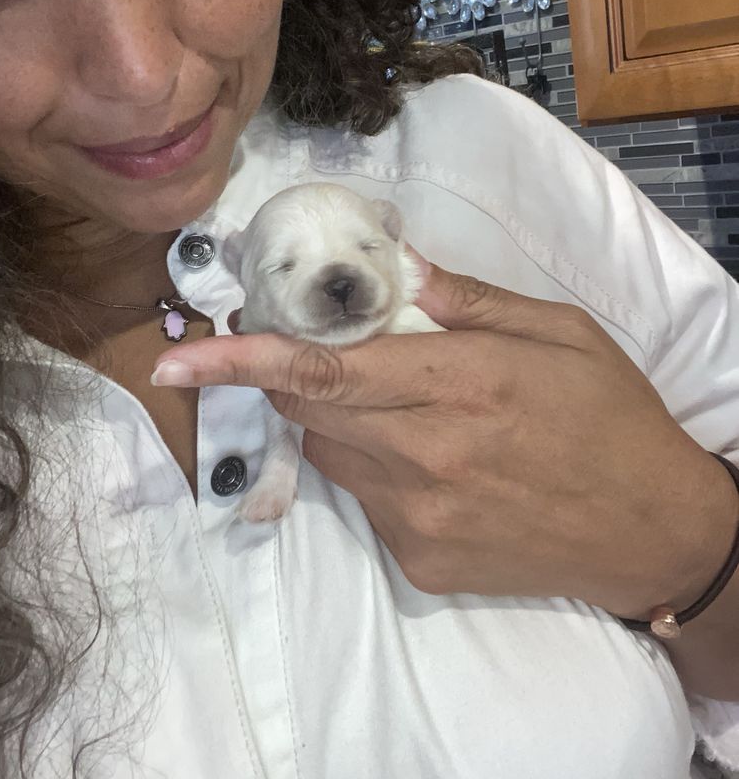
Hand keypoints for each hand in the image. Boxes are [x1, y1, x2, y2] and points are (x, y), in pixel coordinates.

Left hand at [151, 261, 735, 617]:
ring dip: (348, 423)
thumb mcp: (559, 332)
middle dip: (303, 378)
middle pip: (313, 411)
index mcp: (460, 384)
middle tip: (345, 356)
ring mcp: (418, 520)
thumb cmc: (611, 416)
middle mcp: (426, 456)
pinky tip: (441, 467)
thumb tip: (399, 271)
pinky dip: (380, 472)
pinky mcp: (421, 563)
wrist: (652, 531)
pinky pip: (367, 503)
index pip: (325, 370)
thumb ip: (471, 300)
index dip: (246, 361)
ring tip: (415, 413)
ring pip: (334, 456)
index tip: (183, 358)